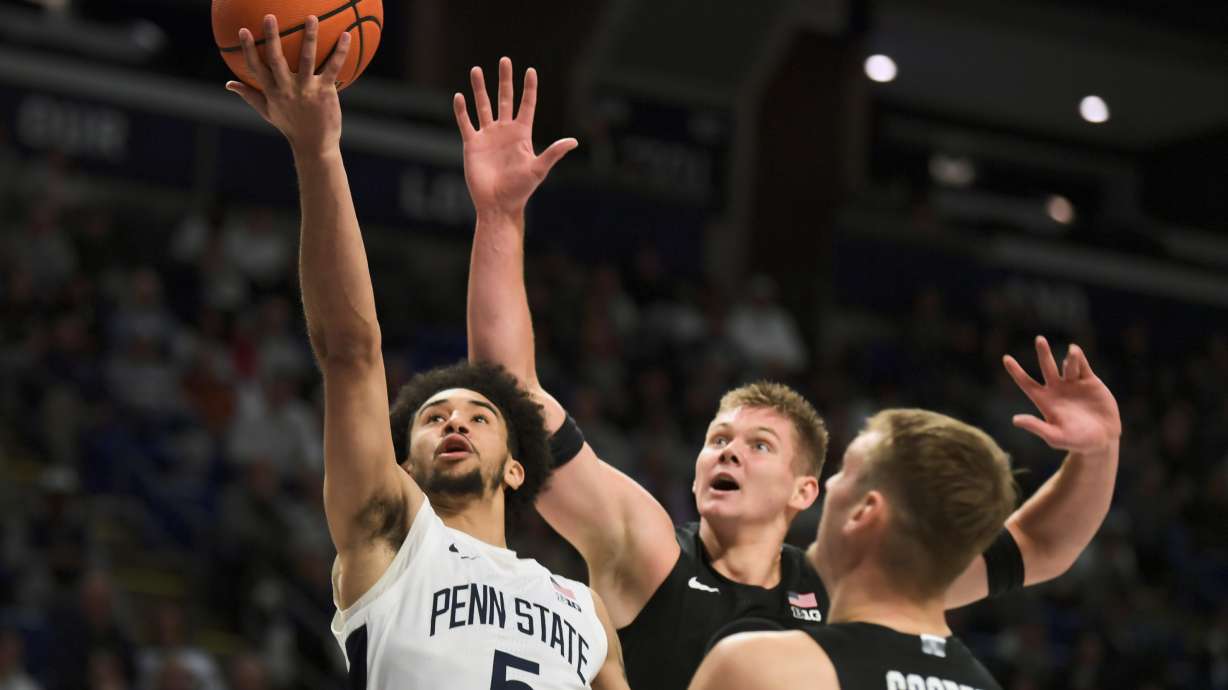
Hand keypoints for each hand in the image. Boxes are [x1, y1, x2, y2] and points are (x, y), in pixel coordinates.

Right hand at [225, 15, 349, 157]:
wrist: (314, 145)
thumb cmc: (291, 127)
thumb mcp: (268, 112)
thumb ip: (250, 95)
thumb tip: (228, 84)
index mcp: (272, 92)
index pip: (256, 67)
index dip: (248, 49)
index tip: (243, 30)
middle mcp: (287, 89)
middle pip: (276, 58)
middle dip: (271, 36)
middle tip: (269, 16)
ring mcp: (307, 89)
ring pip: (307, 58)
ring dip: (309, 37)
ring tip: (311, 18)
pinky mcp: (325, 91)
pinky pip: (333, 67)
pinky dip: (340, 51)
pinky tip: (346, 35)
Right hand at [454, 57, 577, 218]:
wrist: (497, 204)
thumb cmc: (520, 190)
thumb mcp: (538, 169)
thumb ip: (553, 153)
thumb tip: (574, 141)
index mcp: (522, 134)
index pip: (526, 105)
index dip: (529, 88)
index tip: (531, 71)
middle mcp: (505, 132)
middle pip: (505, 99)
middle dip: (505, 80)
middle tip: (504, 60)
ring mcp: (488, 137)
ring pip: (483, 106)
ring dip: (480, 89)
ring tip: (476, 70)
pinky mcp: (472, 145)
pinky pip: (466, 123)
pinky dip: (462, 110)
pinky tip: (459, 96)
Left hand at [1003, 336, 1121, 454]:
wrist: (1103, 439)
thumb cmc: (1077, 441)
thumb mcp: (1055, 437)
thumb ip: (1036, 427)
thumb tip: (1015, 420)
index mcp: (1045, 400)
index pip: (1026, 383)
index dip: (1016, 371)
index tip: (1005, 358)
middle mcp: (1057, 389)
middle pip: (1047, 366)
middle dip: (1043, 353)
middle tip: (1040, 339)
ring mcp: (1073, 384)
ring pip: (1068, 364)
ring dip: (1070, 358)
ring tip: (1072, 352)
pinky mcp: (1090, 382)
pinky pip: (1082, 366)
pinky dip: (1079, 358)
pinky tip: (1075, 351)